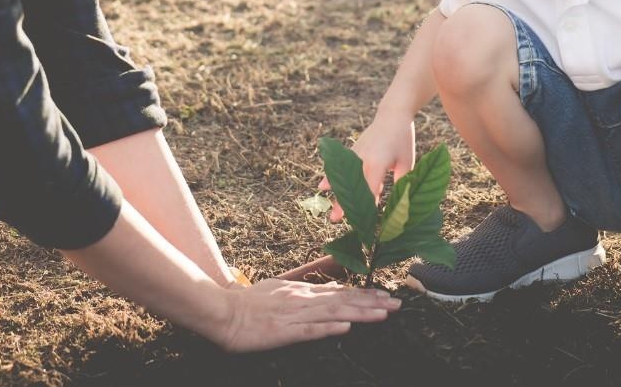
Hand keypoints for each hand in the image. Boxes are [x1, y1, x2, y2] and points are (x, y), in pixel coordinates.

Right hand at [213, 279, 399, 351]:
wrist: (223, 311)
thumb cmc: (250, 303)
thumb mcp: (281, 288)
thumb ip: (305, 290)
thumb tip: (330, 288)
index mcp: (302, 291)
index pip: (340, 292)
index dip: (364, 294)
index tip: (386, 296)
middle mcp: (303, 300)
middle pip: (343, 300)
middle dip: (371, 302)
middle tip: (396, 304)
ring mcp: (294, 315)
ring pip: (333, 312)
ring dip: (359, 313)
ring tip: (382, 314)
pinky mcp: (283, 331)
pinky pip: (308, 331)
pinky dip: (327, 328)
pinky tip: (345, 327)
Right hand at [317, 115, 415, 223]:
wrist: (392, 115)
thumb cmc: (403, 140)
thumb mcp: (407, 163)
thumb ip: (400, 184)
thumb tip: (398, 204)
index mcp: (377, 163)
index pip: (369, 191)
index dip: (365, 208)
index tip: (362, 223)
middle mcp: (361, 159)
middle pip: (350, 187)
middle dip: (343, 204)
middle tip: (335, 220)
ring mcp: (353, 154)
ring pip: (342, 178)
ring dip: (337, 195)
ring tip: (331, 212)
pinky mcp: (351, 151)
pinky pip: (338, 167)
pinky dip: (331, 177)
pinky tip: (322, 187)